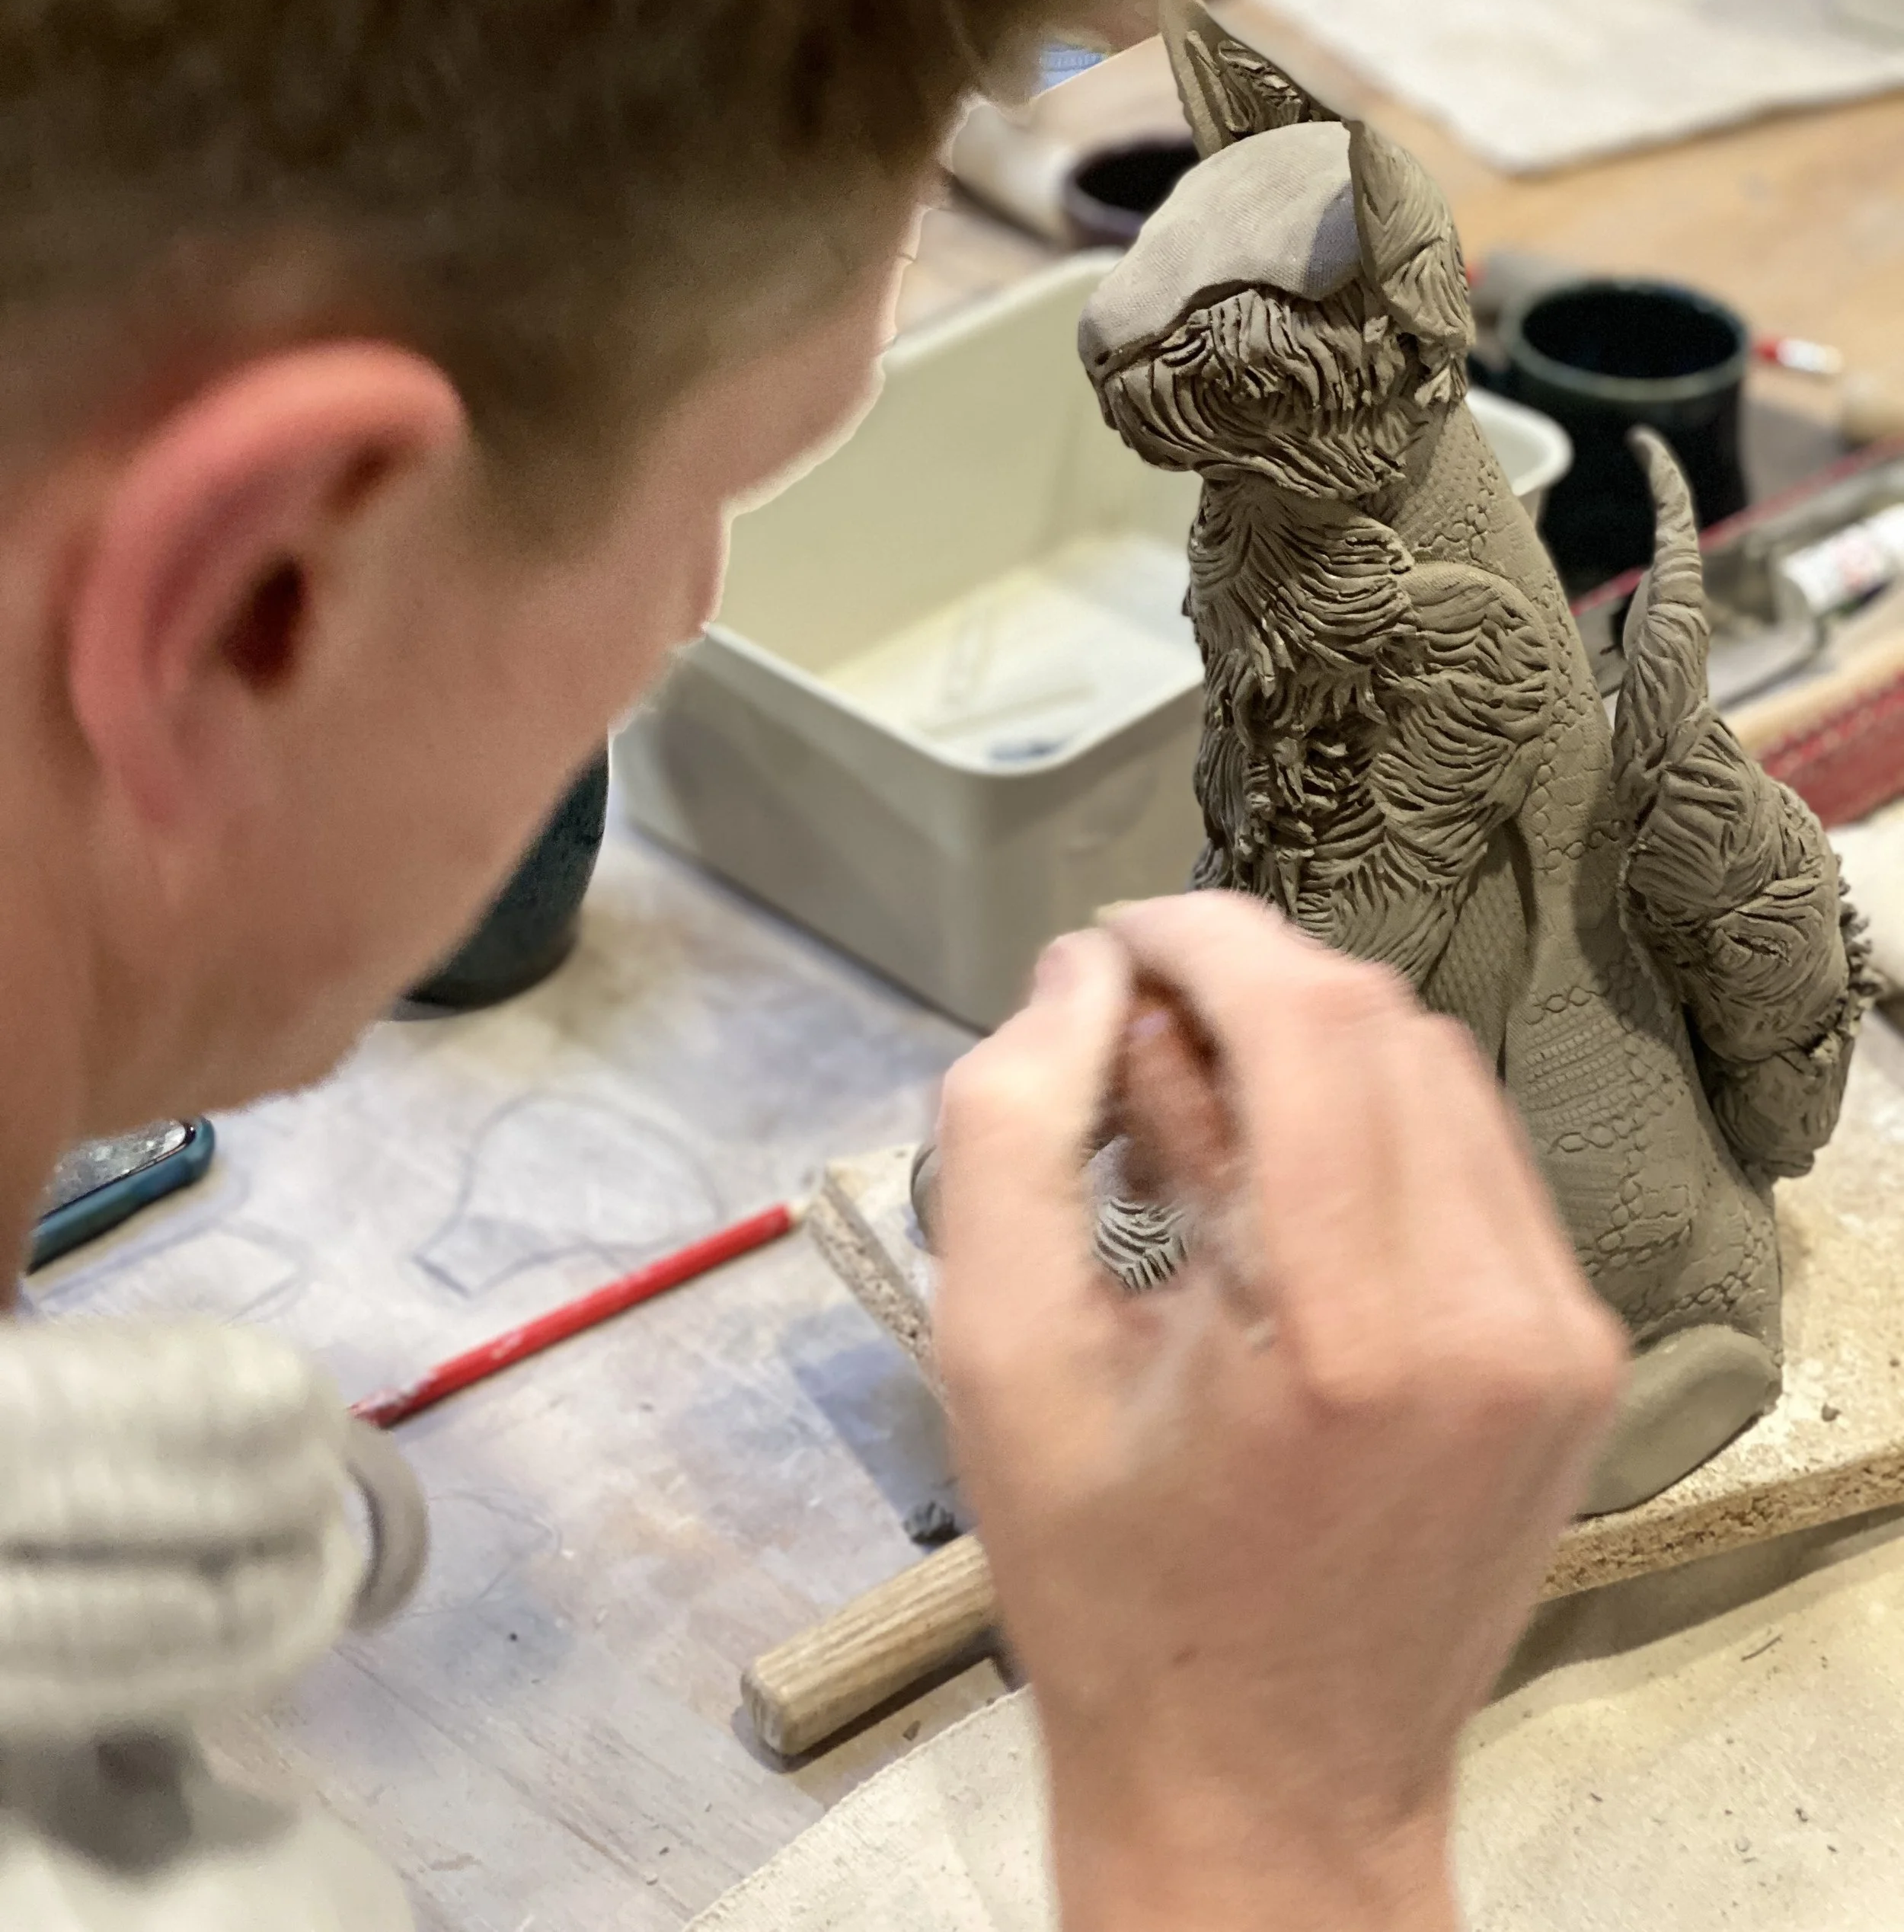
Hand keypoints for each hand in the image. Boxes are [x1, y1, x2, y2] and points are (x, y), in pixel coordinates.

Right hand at [932, 895, 1625, 1931]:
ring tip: (1190, 1130)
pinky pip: (1475, 1158)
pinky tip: (1278, 1191)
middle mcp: (1493, 1319)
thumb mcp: (996, 1357)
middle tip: (1127, 1043)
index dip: (1201, 937)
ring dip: (1306, 1049)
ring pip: (1438, 1075)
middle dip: (1242, 986)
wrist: (1267, 1784)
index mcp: (1349, 1330)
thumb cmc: (1115, 1591)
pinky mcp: (1575, 1354)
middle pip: (1382, 1025)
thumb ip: (1011, 1129)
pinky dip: (1368, 1125)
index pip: (1310, 1018)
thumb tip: (1082, 976)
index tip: (1113, 942)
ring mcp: (1557, 1338)